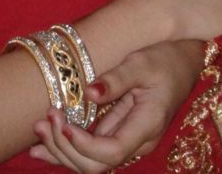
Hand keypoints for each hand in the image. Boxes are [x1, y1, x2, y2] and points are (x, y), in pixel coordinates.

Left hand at [30, 39, 203, 172]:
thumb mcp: (142, 62)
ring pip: (90, 163)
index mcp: (147, 125)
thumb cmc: (165, 57)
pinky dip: (66, 148)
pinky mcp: (117, 133)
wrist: (183, 59)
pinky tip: (41, 146)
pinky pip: (90, 150)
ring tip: (38, 127)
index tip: (63, 122)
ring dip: (61, 150)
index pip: (112, 152)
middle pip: (96, 165)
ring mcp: (127, 140)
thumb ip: (117, 79)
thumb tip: (90, 92)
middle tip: (44, 119)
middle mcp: (137, 141)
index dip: (84, 144)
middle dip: (65, 148)